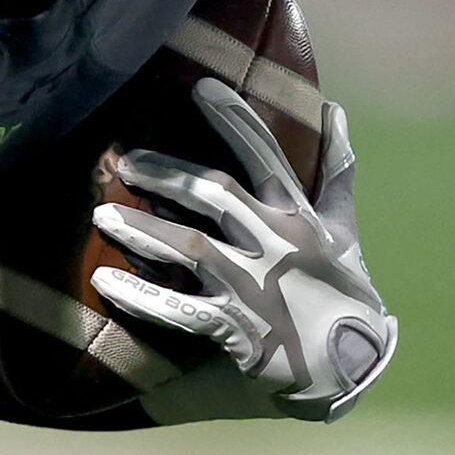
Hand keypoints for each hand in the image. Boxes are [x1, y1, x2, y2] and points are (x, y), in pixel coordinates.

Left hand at [89, 81, 394, 422]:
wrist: (352, 366)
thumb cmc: (342, 289)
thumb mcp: (343, 228)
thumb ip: (334, 170)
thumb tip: (335, 111)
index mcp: (299, 218)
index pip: (267, 157)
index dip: (236, 121)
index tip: (201, 87)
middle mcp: (277, 246)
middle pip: (215, 195)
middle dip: (168, 175)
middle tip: (125, 161)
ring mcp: (255, 287)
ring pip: (190, 247)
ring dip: (142, 230)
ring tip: (101, 215)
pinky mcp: (238, 329)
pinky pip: (179, 309)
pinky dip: (141, 296)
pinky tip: (104, 283)